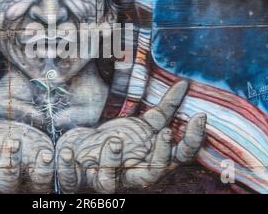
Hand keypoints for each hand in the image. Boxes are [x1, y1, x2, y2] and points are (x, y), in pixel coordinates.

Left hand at [56, 80, 206, 193]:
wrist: (83, 150)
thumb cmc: (119, 139)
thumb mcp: (142, 125)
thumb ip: (164, 109)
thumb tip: (184, 85)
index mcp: (149, 161)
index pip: (179, 157)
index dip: (192, 141)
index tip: (199, 117)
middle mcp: (130, 174)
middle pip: (151, 175)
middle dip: (160, 157)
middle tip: (165, 133)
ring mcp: (104, 178)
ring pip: (110, 182)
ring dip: (113, 162)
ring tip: (114, 141)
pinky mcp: (77, 179)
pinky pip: (71, 179)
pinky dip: (68, 167)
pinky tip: (69, 150)